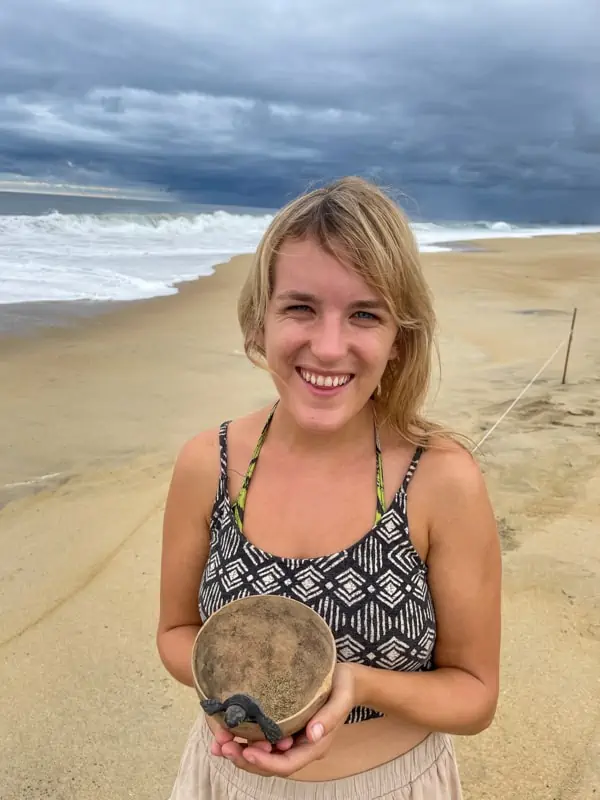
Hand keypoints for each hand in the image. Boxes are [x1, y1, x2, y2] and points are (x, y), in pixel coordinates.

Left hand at [212, 663, 356, 778]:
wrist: (346, 679)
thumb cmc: (344, 685)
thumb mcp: (341, 697)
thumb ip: (330, 717)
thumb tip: (312, 736)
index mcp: (315, 745)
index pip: (287, 763)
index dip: (265, 762)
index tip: (245, 751)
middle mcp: (300, 747)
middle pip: (270, 764)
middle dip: (244, 759)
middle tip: (222, 746)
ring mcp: (290, 739)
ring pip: (262, 755)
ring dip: (239, 752)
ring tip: (217, 743)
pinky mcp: (283, 728)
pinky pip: (261, 740)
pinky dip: (242, 740)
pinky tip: (225, 733)